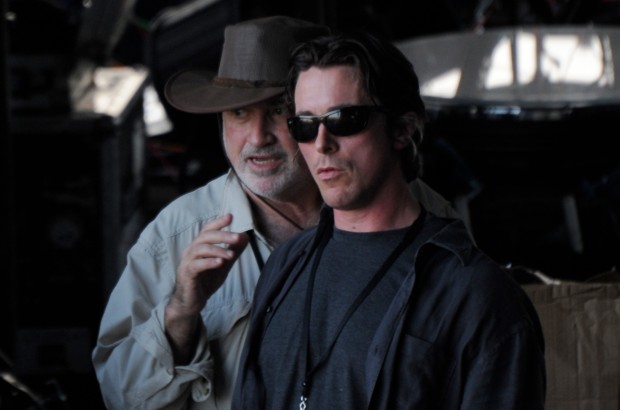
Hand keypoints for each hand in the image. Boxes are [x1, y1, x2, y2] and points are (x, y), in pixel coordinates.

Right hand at [165, 213, 248, 361]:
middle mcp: (191, 251)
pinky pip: (196, 265)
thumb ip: (233, 251)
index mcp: (199, 246)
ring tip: (231, 254)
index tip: (231, 216)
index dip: (218, 222)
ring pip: (200, 249)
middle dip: (222, 235)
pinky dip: (208, 262)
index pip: (208, 230)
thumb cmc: (205, 281)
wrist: (191, 302)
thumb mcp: (223, 264)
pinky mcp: (186, 275)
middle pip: (205, 236)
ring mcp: (187, 262)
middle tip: (237, 236)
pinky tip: (220, 263)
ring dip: (217, 250)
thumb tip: (245, 236)